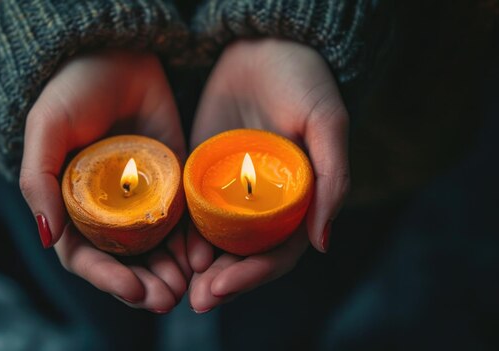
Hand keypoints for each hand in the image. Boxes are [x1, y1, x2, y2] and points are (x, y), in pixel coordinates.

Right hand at [19, 51, 189, 312]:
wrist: (119, 54)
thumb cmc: (74, 90)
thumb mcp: (47, 129)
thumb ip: (37, 180)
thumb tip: (46, 236)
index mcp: (73, 205)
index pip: (86, 256)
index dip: (107, 278)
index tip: (133, 289)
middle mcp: (108, 209)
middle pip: (125, 261)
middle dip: (145, 285)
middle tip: (168, 299)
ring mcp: (144, 198)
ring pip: (157, 248)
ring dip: (171, 272)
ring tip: (189, 286)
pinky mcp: (174, 182)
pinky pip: (184, 220)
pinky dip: (192, 243)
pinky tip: (203, 256)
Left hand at [187, 39, 349, 311]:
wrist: (264, 46)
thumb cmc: (304, 81)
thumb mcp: (326, 123)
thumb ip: (332, 179)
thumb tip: (323, 243)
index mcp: (298, 200)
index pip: (277, 252)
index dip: (252, 275)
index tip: (221, 287)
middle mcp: (263, 203)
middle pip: (243, 255)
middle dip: (221, 281)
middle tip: (196, 299)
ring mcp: (231, 190)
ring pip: (215, 240)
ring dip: (198, 266)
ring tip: (176, 283)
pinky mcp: (203, 172)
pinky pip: (190, 209)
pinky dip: (181, 234)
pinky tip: (166, 248)